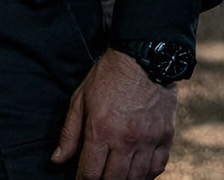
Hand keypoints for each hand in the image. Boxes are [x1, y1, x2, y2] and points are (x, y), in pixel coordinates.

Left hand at [52, 48, 177, 179]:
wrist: (144, 56)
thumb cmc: (109, 76)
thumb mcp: (81, 98)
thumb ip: (69, 132)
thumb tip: (57, 160)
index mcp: (102, 130)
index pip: (89, 173)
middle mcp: (126, 139)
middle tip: (97, 177)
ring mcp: (148, 139)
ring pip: (136, 178)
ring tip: (116, 176)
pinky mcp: (166, 135)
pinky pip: (158, 166)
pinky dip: (148, 175)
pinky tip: (138, 173)